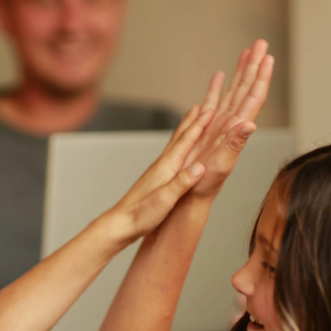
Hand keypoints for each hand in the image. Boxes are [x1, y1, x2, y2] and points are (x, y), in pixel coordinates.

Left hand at [103, 104, 211, 242]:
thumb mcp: (164, 200)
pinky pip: (171, 156)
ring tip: (192, 119)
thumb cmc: (140, 215)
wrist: (119, 224)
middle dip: (193, 122)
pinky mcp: (155, 180)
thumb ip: (181, 183)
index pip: (185, 142)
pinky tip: (179, 150)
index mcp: (166, 168)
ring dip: (185, 131)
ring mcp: (157, 172)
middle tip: (204, 106)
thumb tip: (200, 167)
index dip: (199, 126)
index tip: (211, 111)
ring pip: (175, 145)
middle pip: (180, 139)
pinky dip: (179, 147)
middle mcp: (161, 166)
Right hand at [183, 39, 274, 198]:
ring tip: (246, 52)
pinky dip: (217, 87)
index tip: (267, 56)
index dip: (260, 76)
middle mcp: (232, 125)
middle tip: (260, 42)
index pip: (253, 97)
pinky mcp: (208, 130)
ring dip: (241, 72)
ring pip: (234, 92)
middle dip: (254, 65)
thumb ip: (235, 144)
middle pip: (246, 89)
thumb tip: (249, 124)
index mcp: (237, 130)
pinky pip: (214, 103)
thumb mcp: (221, 166)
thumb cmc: (204, 187)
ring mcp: (220, 126)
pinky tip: (220, 76)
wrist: (190, 198)